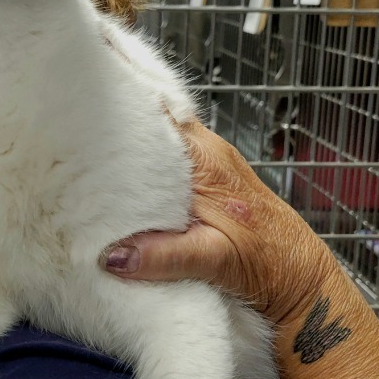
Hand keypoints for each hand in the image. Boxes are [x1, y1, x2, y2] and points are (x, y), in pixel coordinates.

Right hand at [103, 122, 378, 378]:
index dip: (127, 99)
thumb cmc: (271, 263)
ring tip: (88, 148)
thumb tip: (113, 256)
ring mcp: (209, 165)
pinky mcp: (209, 182)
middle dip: (120, 122)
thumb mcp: (216, 260)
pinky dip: (146, 165)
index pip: (161, 112)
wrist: (301, 279)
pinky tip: (121, 178)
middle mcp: (208, 152)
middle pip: (156, 120)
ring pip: (161, 141)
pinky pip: (169, 161)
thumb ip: (165, 256)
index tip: (90, 98)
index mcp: (207, 159)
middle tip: (77, 127)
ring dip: (131, 145)